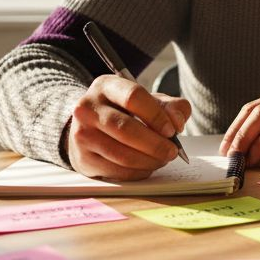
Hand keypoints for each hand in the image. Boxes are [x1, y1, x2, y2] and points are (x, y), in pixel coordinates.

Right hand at [67, 75, 190, 180]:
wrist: (91, 128)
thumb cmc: (125, 112)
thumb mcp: (148, 101)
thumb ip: (170, 106)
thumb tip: (177, 122)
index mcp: (106, 86)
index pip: (133, 97)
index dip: (156, 115)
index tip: (172, 130)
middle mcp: (88, 108)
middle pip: (126, 129)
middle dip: (155, 144)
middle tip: (172, 151)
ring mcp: (82, 135)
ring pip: (122, 154)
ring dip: (149, 161)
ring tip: (163, 159)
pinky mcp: (84, 159)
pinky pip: (117, 171)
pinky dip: (139, 172)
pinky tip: (148, 166)